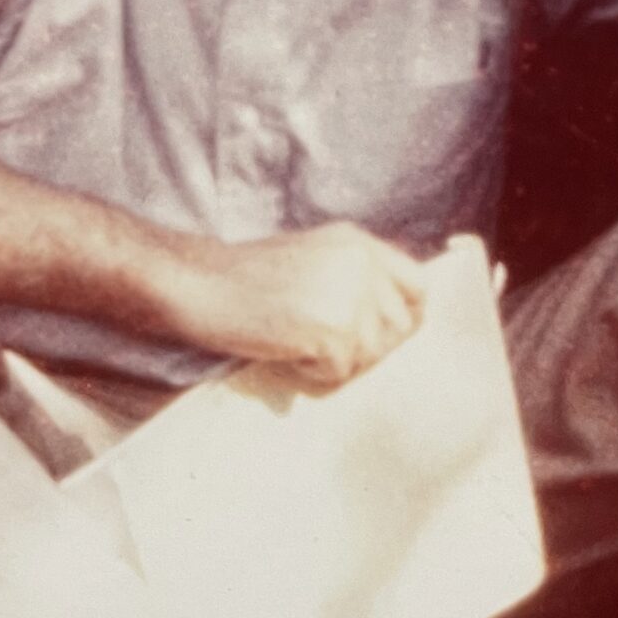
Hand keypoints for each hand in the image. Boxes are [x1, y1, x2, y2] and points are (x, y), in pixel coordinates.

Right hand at [169, 225, 428, 389]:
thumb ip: (354, 280)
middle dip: (367, 350)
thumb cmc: (246, 279)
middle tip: (322, 348)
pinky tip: (284, 353)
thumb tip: (395, 328)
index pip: (418, 285)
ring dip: (335, 363)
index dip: (405, 318)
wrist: (199, 283)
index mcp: (358, 242)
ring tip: (294, 345)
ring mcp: (350, 293)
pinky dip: (311, 374)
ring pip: (370, 356)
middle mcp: (362, 262)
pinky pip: (338, 373)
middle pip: (400, 329)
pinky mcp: (333, 327)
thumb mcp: (313, 260)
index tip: (382, 338)